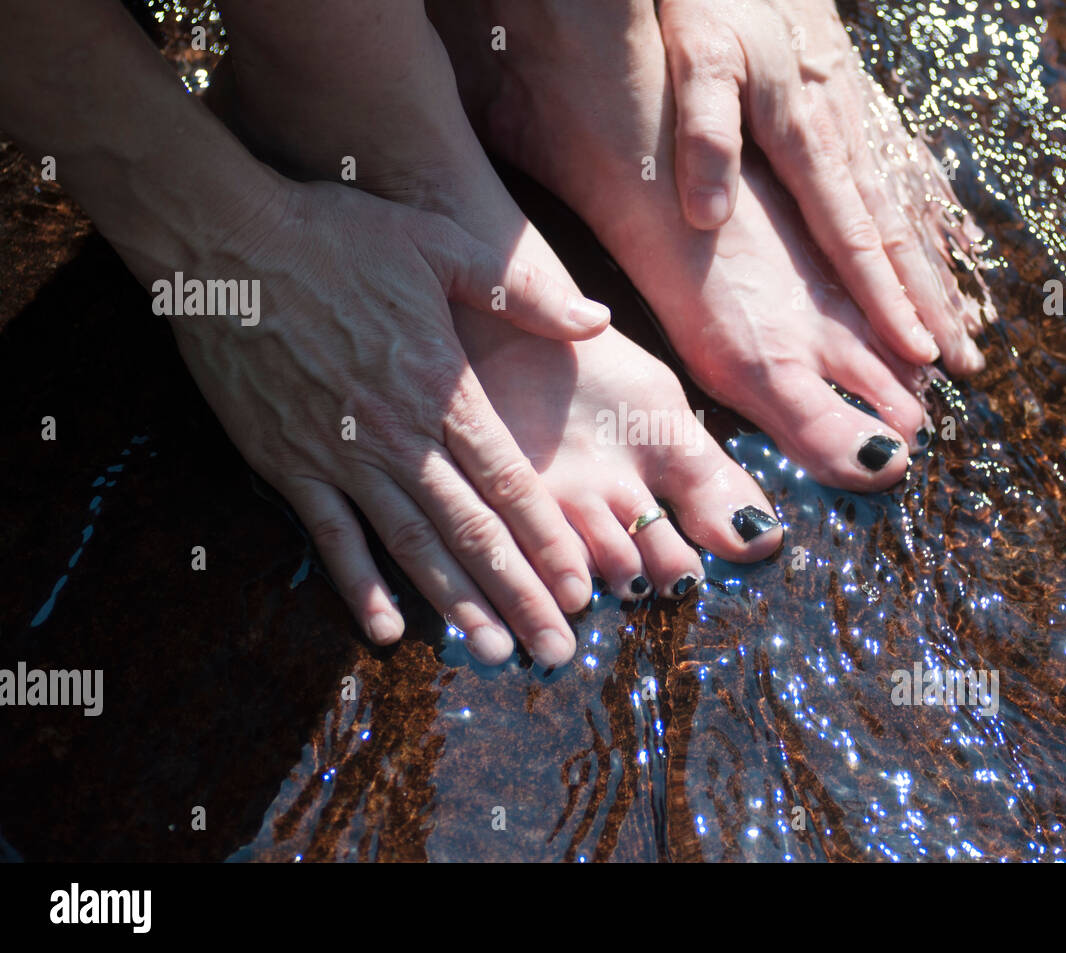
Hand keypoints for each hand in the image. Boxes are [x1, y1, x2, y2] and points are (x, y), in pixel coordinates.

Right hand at [171, 178, 606, 666]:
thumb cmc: (337, 237)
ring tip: (494, 654)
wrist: (224, 242)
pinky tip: (385, 632)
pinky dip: (359, 586)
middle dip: (519, 594)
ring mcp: (340, 456)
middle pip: (471, 529)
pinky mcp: (287, 464)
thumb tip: (599, 320)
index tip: (580, 588)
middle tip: (556, 652)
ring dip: (454, 604)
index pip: (510, 480)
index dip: (547, 539)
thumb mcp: (439, 242)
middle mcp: (398, 434)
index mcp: (443, 387)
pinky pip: (330, 539)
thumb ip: (522, 292)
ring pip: (411, 546)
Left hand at [658, 0, 989, 373]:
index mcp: (810, 136)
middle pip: (898, 236)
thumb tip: (708, 217)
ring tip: (970, 327)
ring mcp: (863, 121)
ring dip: (940, 273)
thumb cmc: (713, 1)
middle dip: (931, 305)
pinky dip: (937, 214)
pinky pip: (910, 171)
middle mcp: (850, 136)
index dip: (884, 299)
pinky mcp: (861, 106)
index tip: (915, 352)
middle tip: (964, 366)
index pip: (853, 237)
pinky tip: (958, 243)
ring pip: (912, 210)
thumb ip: (705, 135)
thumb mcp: (695, 59)